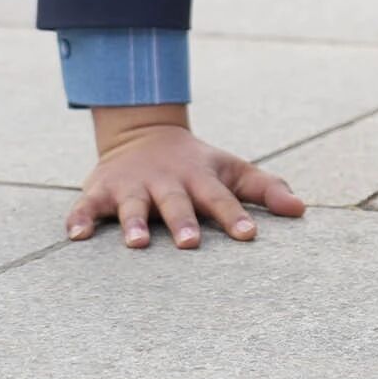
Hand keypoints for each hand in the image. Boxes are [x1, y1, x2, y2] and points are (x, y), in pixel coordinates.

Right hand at [65, 104, 306, 249]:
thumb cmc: (197, 164)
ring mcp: (132, 187)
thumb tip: (302, 210)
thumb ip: (265, 189)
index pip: (221, 199)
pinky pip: (86, 207)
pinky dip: (80, 219)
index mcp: (199, 178)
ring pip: (132, 207)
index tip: (248, 235)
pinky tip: (75, 237)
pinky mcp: (100, 191)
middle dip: (183, 222)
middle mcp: (166, 182)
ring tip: (137, 245)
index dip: (235, 216)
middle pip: (176, 203)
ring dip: (134, 224)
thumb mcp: (231, 169)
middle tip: (190, 244)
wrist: (144, 133)